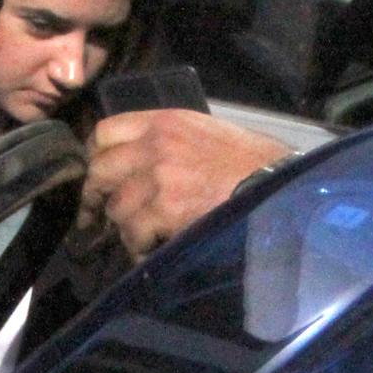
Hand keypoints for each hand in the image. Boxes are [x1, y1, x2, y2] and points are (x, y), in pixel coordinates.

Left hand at [84, 110, 289, 258]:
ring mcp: (158, 176)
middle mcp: (155, 144)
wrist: (275, 184)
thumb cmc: (252, 162)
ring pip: (115, 206)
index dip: (96, 157)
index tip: (100, 175)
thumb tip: (142, 163)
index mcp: (165, 121)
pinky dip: (138, 247)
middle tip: (96, 215)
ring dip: (124, 226)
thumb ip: (171, 140)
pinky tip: (152, 251)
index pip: (105, 131)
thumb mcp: (208, 133)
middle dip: (97, 195)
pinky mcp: (165, 208)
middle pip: (100, 169)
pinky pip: (132, 232)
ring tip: (140, 237)